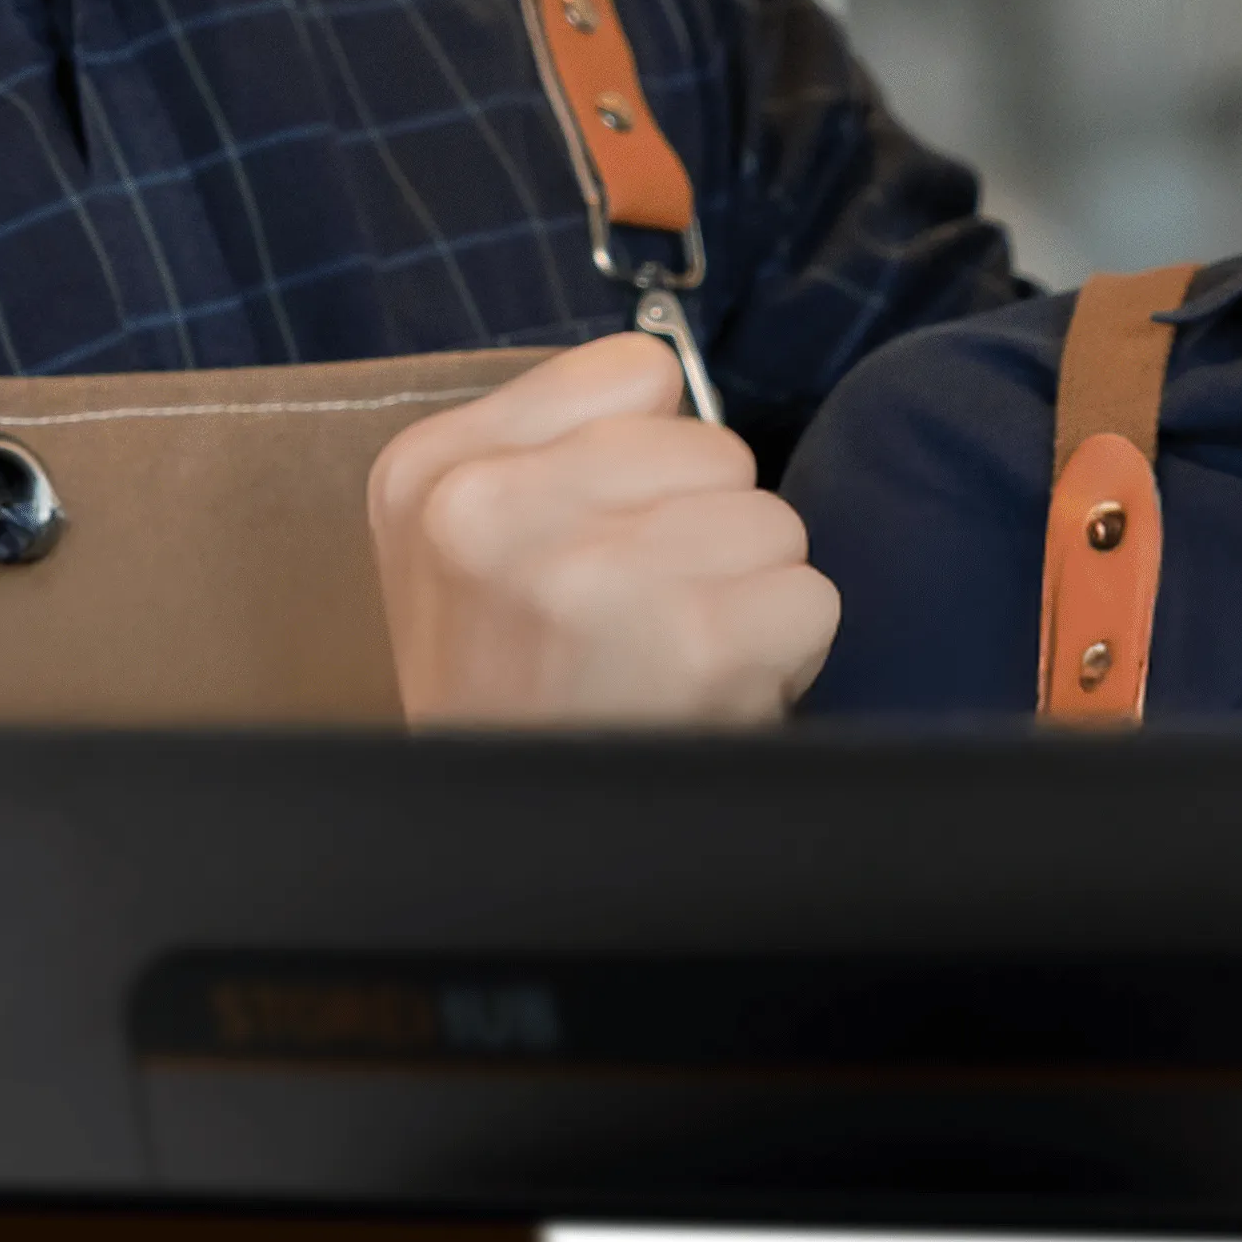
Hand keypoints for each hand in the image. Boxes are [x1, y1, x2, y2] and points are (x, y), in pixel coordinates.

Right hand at [368, 332, 838, 725]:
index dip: (651, 465)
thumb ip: (553, 450)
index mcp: (430, 476)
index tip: (597, 547)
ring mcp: (587, 578)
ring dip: (747, 600)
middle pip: (716, 450)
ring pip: (772, 521)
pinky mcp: (686, 645)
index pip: (637, 375)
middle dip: (705, 538)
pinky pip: (812, 597)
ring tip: (668, 668)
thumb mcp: (466, 556)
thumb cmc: (518, 708)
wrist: (505, 866)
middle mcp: (489, 515)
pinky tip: (709, 700)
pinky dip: (784, 658)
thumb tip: (671, 379)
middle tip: (639, 629)